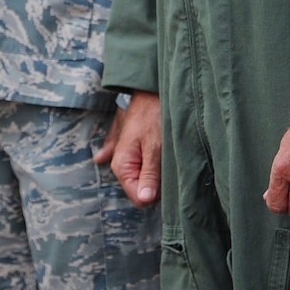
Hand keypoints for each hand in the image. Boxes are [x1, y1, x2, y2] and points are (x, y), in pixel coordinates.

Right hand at [93, 91, 160, 205]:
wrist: (149, 88)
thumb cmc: (154, 116)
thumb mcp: (155, 148)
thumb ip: (150, 175)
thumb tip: (146, 200)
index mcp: (122, 166)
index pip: (140, 198)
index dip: (156, 193)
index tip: (167, 178)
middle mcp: (121, 163)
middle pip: (143, 188)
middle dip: (157, 182)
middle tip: (168, 164)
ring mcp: (127, 155)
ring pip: (145, 177)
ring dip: (157, 171)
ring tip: (164, 154)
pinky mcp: (134, 147)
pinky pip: (140, 164)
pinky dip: (148, 165)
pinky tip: (148, 162)